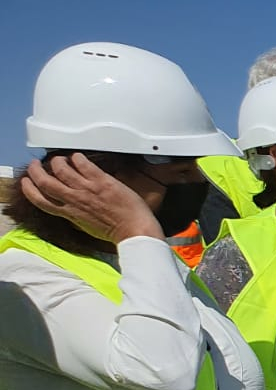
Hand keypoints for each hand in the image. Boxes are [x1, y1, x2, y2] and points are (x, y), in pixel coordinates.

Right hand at [19, 154, 162, 242]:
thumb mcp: (88, 227)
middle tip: (35, 164)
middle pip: (45, 182)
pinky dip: (76, 158)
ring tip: (59, 159)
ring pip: (61, 169)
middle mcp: (75, 200)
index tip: (26, 182)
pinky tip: (77, 157)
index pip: (41, 201)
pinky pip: (83, 164)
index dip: (29, 190)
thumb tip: (69, 212)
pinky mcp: (102, 181)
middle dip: (35, 171)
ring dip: (57, 161)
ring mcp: (87, 189)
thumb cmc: (116, 232)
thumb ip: (76, 217)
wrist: (135, 231)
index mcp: (70, 214)